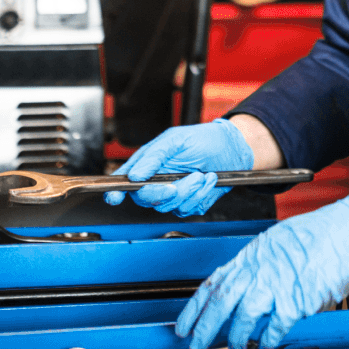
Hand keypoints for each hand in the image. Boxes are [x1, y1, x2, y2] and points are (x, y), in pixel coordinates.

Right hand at [102, 119, 252, 215]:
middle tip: (176, 185)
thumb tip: (134, 175)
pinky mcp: (189, 203)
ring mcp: (173, 193)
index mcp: (149, 163)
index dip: (116, 191)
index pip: (126, 180)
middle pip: (145, 199)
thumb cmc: (205, 139)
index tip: (115, 198)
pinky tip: (208, 180)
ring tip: (201, 174)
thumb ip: (154, 156)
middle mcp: (158, 180)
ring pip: (169, 207)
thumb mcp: (177, 140)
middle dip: (163, 193)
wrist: (234, 150)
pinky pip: (188, 209)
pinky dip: (202, 195)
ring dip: (189, 191)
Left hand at [175, 194, 348, 348]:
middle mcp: (261, 267)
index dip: (195, 306)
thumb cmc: (322, 232)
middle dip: (204, 327)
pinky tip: (265, 344)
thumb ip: (260, 263)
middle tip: (195, 345)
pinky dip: (268, 338)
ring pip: (244, 316)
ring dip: (235, 337)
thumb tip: (247, 285)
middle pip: (222, 302)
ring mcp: (278, 282)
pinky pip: (276, 325)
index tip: (184, 323)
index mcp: (254, 253)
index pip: (214, 282)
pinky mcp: (299, 298)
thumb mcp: (279, 240)